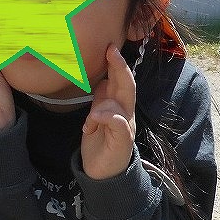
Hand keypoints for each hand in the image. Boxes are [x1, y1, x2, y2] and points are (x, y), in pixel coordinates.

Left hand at [81, 45, 136, 179]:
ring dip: (105, 102)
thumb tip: (101, 81)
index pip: (121, 82)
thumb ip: (100, 100)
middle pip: (127, 87)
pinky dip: (109, 117)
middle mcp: (126, 114)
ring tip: (92, 116)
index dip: (116, 65)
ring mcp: (125, 127)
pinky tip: (96, 117)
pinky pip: (119, 124)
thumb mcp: (96, 118)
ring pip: (121, 104)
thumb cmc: (99, 143)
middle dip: (120, 68)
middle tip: (112, 50)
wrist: (102, 173)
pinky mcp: (122, 141)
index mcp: (119, 107)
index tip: (109, 47)